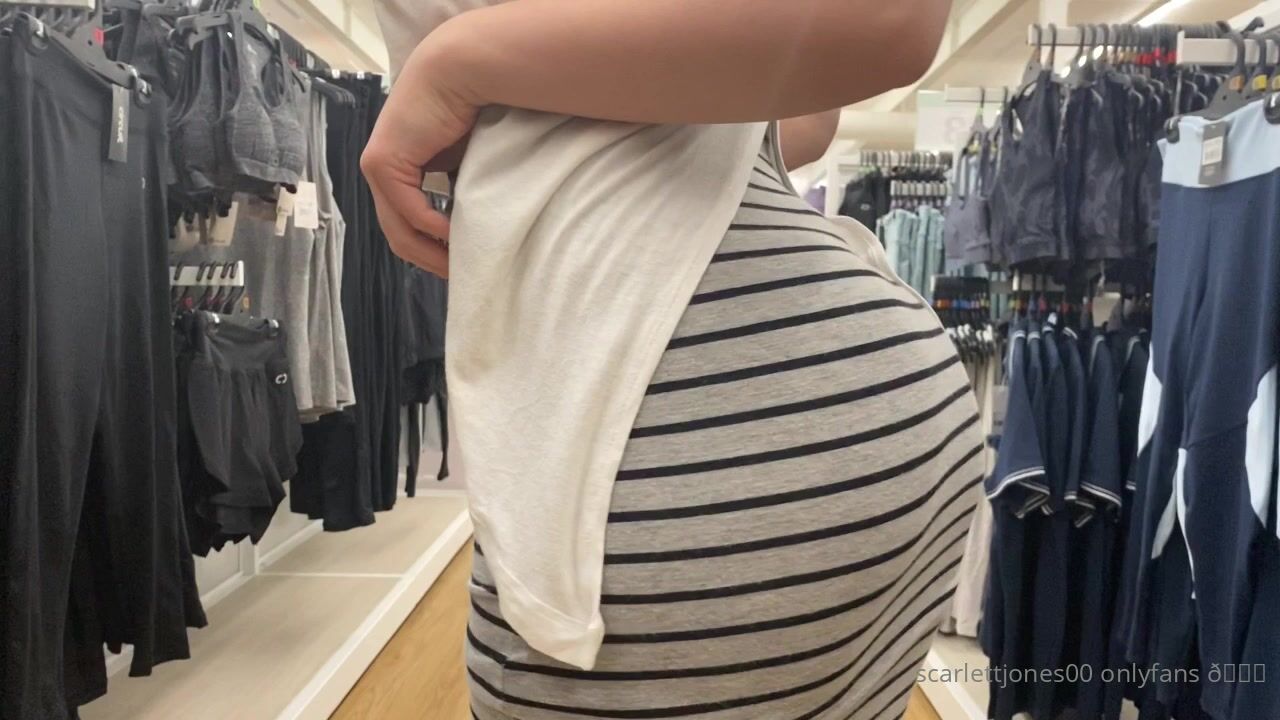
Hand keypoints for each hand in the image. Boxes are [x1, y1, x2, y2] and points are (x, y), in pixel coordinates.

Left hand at [361, 42, 476, 277]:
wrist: (460, 74)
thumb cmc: (469, 111)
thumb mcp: (461, 163)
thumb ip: (456, 192)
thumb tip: (467, 229)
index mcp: (397, 171)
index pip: (405, 225)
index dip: (430, 251)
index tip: (458, 266)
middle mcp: (381, 171)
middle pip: (398, 235)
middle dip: (429, 260)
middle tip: (459, 277)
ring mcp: (377, 168)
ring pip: (398, 229)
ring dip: (430, 252)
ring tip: (459, 265)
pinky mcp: (382, 163)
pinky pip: (407, 210)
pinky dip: (431, 228)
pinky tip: (454, 237)